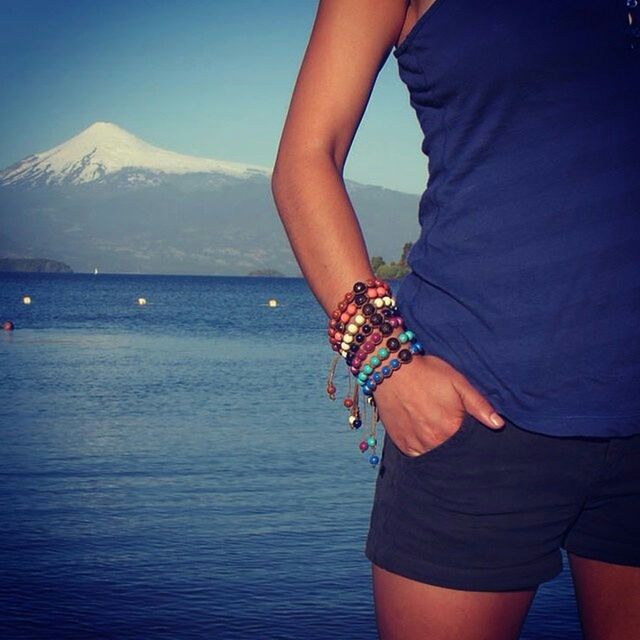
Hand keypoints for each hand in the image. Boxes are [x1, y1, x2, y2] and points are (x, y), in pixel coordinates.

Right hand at [371, 353, 504, 456]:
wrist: (391, 369)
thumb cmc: (427, 373)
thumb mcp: (458, 382)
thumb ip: (479, 405)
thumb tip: (498, 424)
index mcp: (450, 429)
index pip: (469, 446)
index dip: (471, 442)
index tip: (471, 435)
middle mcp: (432, 442)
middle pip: (451, 454)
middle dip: (455, 447)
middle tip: (451, 430)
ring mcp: (415, 444)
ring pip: (434, 456)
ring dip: (439, 449)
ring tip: (438, 432)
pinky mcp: (402, 443)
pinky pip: (417, 455)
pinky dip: (423, 450)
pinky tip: (425, 435)